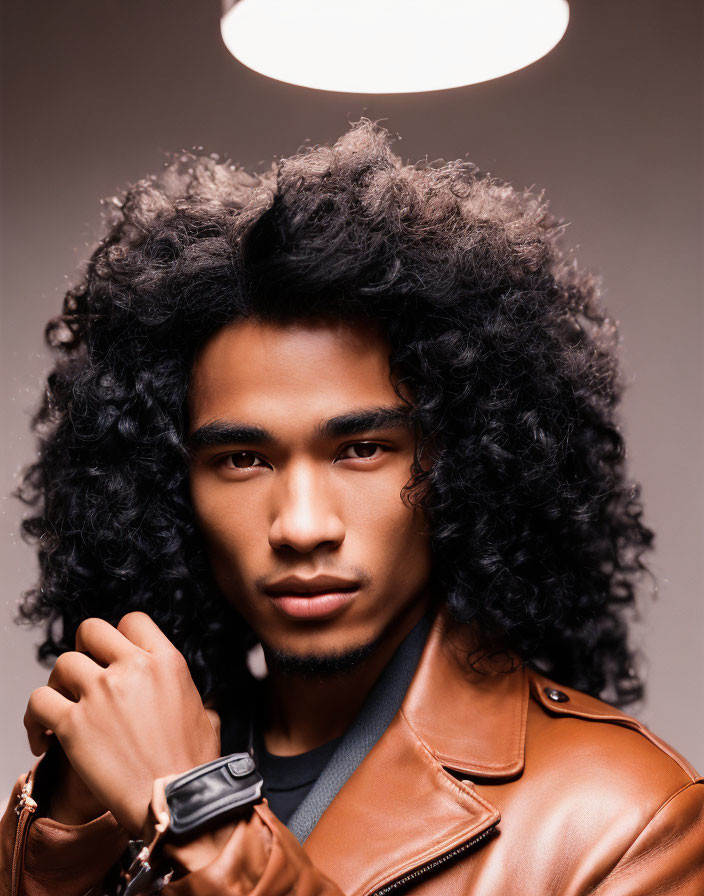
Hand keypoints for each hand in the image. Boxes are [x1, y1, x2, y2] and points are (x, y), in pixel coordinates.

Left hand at [24, 611, 220, 836]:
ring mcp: (101, 693)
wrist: (176, 801)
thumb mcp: (206, 717)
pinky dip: (33, 720)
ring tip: (60, 709)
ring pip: (62, 663)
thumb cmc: (192, 766)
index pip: (132, 621)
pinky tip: (43, 738)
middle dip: (83, 649)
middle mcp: (132, 668)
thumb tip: (195, 704)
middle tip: (83, 674)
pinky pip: (38, 703)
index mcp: (166, 662)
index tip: (113, 657)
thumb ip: (192, 699)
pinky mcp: (74, 725)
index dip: (119, 637)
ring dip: (58, 685)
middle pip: (91, 630)